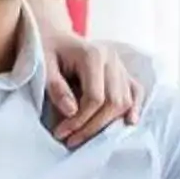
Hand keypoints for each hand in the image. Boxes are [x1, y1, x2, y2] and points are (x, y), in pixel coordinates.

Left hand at [42, 31, 144, 148]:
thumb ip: (56, 87)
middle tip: (71, 140)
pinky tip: (128, 122)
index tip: (61, 133)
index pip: (95, 97)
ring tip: (86, 136)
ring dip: (109, 123)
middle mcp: (112, 60)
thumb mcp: (43, 65)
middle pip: (114, 102)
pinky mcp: (124, 73)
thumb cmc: (46, 50)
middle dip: (93, 126)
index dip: (80, 120)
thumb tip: (72, 112)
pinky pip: (136, 92)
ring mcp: (121, 66)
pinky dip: (134, 108)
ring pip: (125, 101)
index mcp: (93, 55)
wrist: (55, 37)